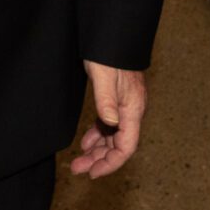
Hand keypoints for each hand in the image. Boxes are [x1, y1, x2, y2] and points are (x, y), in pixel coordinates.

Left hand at [71, 62, 146, 178]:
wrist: (111, 35)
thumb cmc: (108, 53)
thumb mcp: (102, 75)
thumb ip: (106, 99)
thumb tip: (110, 122)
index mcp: (132, 109)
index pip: (126, 147)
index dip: (110, 163)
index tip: (92, 173)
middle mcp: (132, 111)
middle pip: (119, 145)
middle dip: (99, 160)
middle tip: (77, 168)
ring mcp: (125, 106)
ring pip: (113, 137)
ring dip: (97, 150)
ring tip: (78, 159)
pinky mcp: (117, 100)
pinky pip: (110, 125)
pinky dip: (98, 136)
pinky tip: (86, 142)